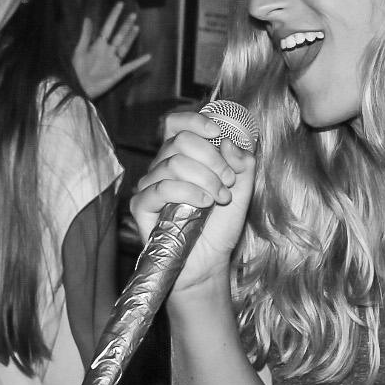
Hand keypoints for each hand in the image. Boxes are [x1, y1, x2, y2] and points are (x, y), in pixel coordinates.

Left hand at [72, 4, 151, 99]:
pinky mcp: (118, 73)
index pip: (108, 27)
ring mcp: (114, 62)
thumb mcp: (80, 51)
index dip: (114, 16)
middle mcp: (108, 51)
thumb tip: (88, 18)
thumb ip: (86, 35)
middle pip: (119, 35)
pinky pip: (131, 66)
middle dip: (125, 25)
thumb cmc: (77, 70)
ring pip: (125, 47)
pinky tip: (148, 56)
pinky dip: (139, 62)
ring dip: (131, 37)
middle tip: (132, 14)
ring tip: (136, 27)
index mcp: (98, 45)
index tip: (120, 5)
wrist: (79, 87)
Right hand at [127, 108, 256, 299]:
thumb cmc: (220, 227)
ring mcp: (150, 185)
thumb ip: (243, 163)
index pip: (178, 124)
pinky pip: (161, 188)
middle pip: (180, 141)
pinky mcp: (141, 206)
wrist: (209, 263)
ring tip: (219, 199)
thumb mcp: (242, 190)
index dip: (196, 121)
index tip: (218, 133)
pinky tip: (203, 205)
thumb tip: (228, 141)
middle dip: (211, 158)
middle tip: (227, 181)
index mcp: (184, 157)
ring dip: (204, 179)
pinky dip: (187, 192)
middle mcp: (163, 167)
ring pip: (173, 163)